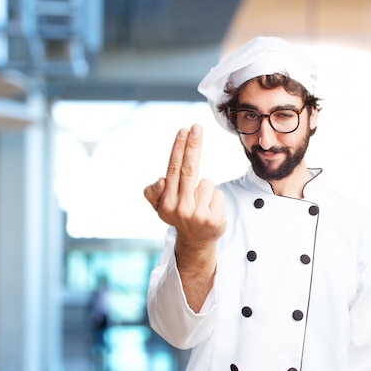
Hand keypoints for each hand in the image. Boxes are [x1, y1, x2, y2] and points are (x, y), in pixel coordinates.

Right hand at [144, 124, 225, 247]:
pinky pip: (218, 195)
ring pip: (207, 183)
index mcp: (165, 203)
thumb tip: (161, 180)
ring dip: (206, 189)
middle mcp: (180, 209)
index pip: (173, 170)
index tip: (184, 131)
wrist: (196, 242)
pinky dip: (216, 199)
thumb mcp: (160, 207)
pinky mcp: (213, 220)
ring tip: (201, 203)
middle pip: (188, 170)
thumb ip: (152, 193)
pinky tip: (210, 209)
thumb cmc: (178, 215)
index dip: (179, 149)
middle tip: (196, 128)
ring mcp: (197, 215)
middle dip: (192, 146)